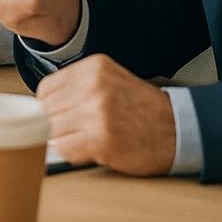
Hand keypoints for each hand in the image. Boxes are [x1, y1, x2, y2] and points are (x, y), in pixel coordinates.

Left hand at [37, 55, 176, 175]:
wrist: (177, 129)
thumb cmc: (142, 109)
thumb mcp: (109, 80)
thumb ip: (77, 86)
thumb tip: (44, 106)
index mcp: (93, 68)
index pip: (46, 88)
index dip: (49, 106)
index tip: (57, 116)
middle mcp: (93, 85)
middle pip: (48, 109)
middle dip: (55, 124)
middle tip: (73, 131)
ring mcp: (97, 111)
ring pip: (53, 129)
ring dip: (64, 139)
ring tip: (85, 139)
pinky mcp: (102, 138)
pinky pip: (65, 148)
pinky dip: (72, 153)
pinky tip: (90, 150)